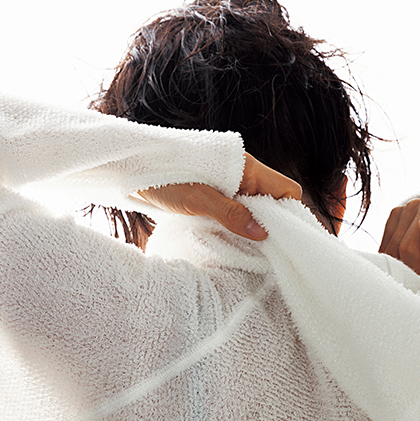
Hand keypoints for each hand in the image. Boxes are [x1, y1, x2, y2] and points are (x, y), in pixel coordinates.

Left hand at [129, 153, 301, 240]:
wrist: (129, 169)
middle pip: (272, 204)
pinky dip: (237, 228)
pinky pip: (236, 214)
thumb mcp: (198, 199)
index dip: (290, 215)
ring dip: (251, 230)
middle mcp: (242, 176)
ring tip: (247, 251)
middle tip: (265, 252)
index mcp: (246, 168)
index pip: (286, 191)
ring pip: (254, 211)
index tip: (282, 239)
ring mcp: (228, 187)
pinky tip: (230, 243)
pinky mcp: (214, 198)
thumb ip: (231, 214)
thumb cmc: (162, 177)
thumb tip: (263, 233)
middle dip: (271, 227)